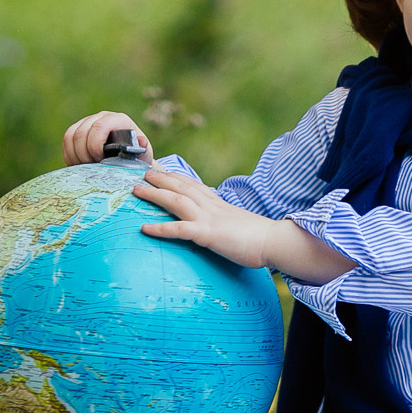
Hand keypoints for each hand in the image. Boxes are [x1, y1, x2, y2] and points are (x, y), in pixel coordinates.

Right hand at [62, 111, 153, 166]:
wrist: (130, 159)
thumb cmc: (138, 157)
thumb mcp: (143, 155)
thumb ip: (143, 149)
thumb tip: (141, 141)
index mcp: (118, 120)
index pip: (99, 127)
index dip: (94, 145)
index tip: (100, 161)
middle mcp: (101, 117)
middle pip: (80, 133)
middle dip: (84, 155)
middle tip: (92, 169)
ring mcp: (87, 123)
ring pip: (70, 137)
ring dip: (75, 156)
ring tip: (86, 169)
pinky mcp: (77, 131)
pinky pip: (66, 142)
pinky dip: (70, 157)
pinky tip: (79, 167)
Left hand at [132, 170, 353, 281]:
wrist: (275, 241)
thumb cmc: (260, 237)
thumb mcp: (239, 224)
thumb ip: (226, 221)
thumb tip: (220, 226)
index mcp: (220, 204)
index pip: (194, 185)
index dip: (176, 177)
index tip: (161, 171)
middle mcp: (212, 206)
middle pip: (182, 187)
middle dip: (161, 179)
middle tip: (143, 173)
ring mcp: (209, 219)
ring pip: (176, 201)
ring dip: (155, 194)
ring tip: (137, 190)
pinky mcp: (208, 234)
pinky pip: (179, 230)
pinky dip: (160, 229)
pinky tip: (144, 228)